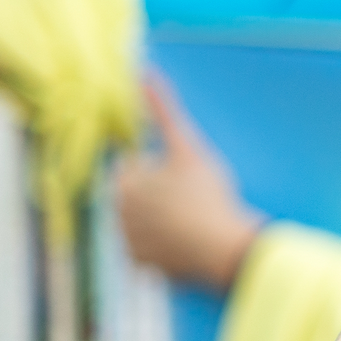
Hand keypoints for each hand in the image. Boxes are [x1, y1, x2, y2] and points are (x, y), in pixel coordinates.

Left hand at [117, 76, 261, 290]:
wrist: (223, 250)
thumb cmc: (206, 195)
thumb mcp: (188, 146)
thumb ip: (163, 110)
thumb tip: (145, 72)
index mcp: (122, 184)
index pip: (134, 167)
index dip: (160, 167)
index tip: (183, 176)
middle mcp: (116, 216)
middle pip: (138, 197)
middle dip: (158, 195)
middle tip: (192, 197)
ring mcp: (129, 244)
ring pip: (144, 223)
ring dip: (162, 220)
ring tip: (193, 220)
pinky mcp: (144, 267)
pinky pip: (151, 251)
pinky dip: (166, 247)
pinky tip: (189, 241)